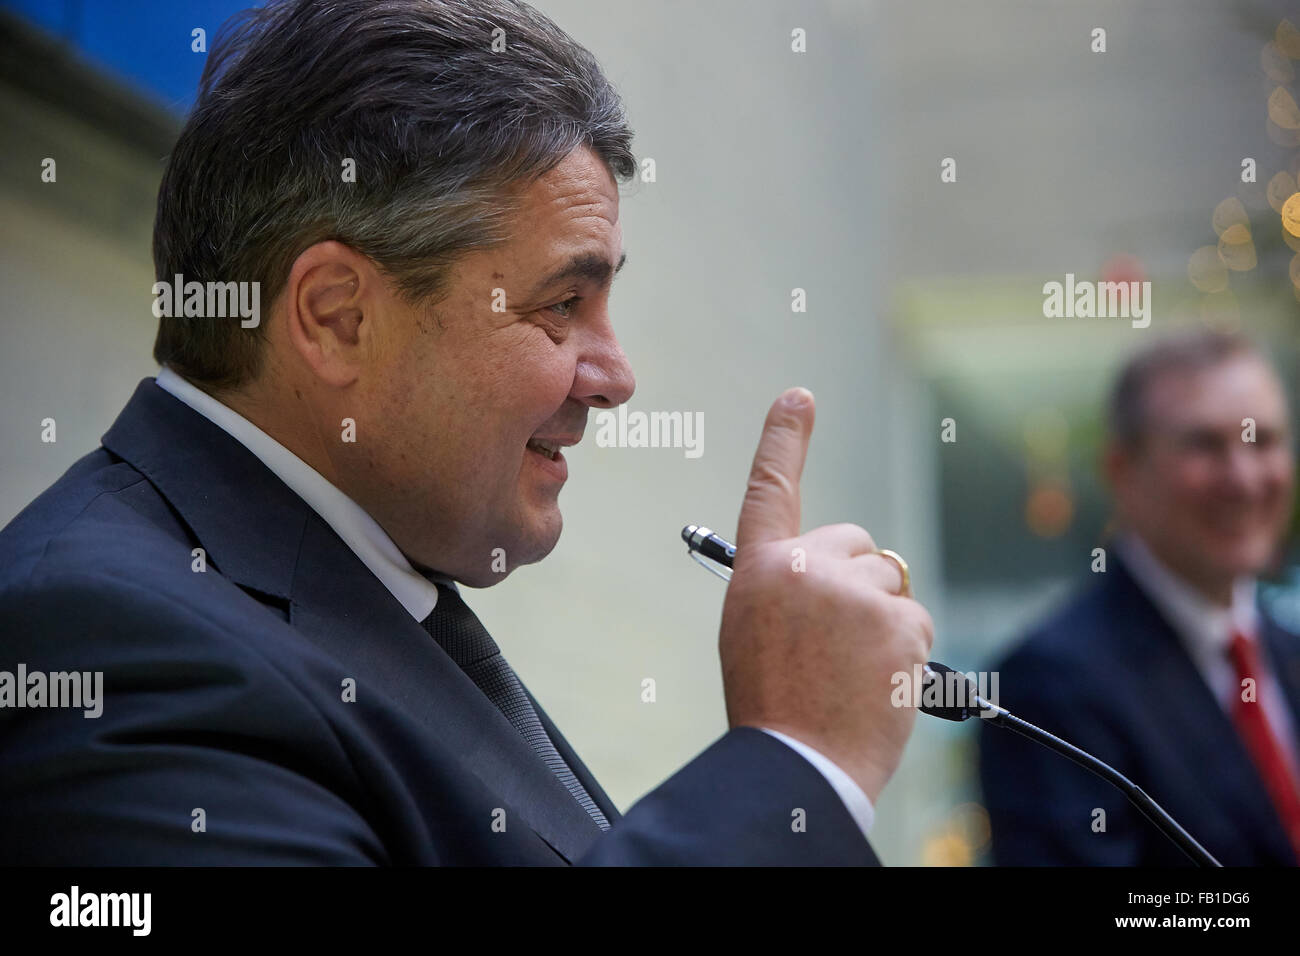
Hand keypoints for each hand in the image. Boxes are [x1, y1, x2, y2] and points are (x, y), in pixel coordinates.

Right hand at [718, 387, 933, 802]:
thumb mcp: (754, 632)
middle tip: (838, 641)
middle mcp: (803, 566)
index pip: (770, 489)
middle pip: (856, 544)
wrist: (798, 764)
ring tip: (850, 672)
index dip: (784, 439)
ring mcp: (853, 591)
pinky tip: (875, 683)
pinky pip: (915, 620)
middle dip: (858, 580)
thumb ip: (785, 588)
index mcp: (758, 571)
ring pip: (890, 584)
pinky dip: (905, 650)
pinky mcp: (898, 619)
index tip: (798, 398)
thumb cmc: (774, 706)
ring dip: (882, 621)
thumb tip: (832, 570)